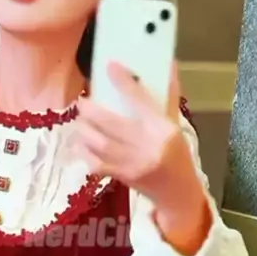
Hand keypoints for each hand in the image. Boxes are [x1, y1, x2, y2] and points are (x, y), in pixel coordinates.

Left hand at [76, 62, 211, 255]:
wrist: (177, 191)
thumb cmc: (176, 153)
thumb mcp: (175, 124)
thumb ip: (168, 96)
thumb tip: (168, 63)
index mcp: (163, 128)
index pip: (140, 100)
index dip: (123, 81)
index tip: (109, 66)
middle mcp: (147, 145)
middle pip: (111, 123)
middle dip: (90, 110)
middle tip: (82, 101)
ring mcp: (133, 163)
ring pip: (98, 143)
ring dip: (83, 130)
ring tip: (80, 120)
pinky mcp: (122, 177)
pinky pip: (95, 163)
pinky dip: (84, 152)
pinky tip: (81, 142)